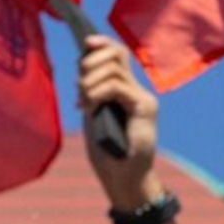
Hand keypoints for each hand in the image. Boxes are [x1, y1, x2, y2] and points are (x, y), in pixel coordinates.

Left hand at [73, 31, 163, 210]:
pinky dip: (97, 92)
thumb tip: (82, 65)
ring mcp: (143, 98)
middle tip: (79, 86)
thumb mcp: (93, 115)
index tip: (85, 43)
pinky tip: (90, 107)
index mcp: (126, 90)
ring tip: (83, 102)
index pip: (118, 53)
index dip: (102, 43)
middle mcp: (137, 91)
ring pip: (114, 68)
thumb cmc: (107, 154)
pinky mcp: (144, 108)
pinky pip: (117, 86)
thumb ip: (91, 91)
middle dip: (91, 61)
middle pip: (117, 53)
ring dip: (90, 81)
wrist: (123, 180)